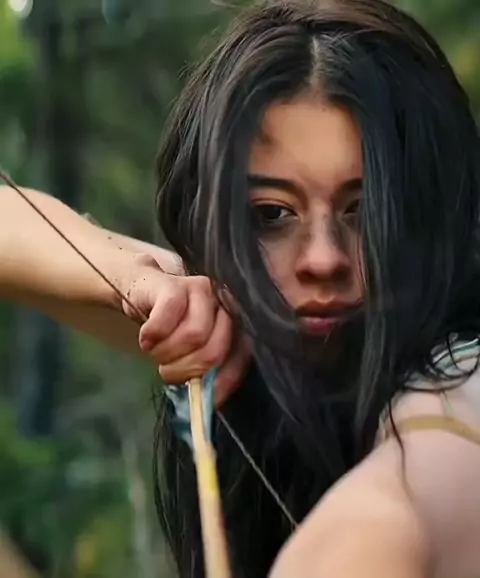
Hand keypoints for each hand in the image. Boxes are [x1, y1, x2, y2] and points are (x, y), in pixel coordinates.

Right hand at [120, 255, 249, 405]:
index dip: (221, 383)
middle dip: (185, 370)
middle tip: (168, 368)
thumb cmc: (172, 326)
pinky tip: (146, 339)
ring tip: (156, 352)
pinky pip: (167, 316)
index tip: (201, 396)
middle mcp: (224, 304)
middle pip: (213, 351)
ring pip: (193, 335)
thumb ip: (208, 371)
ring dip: (167, 354)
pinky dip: (153, 335)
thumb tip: (210, 401)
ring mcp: (201, 291)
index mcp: (237, 322)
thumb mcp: (193, 351)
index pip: (240, 358)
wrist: (144, 289)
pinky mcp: (173, 285)